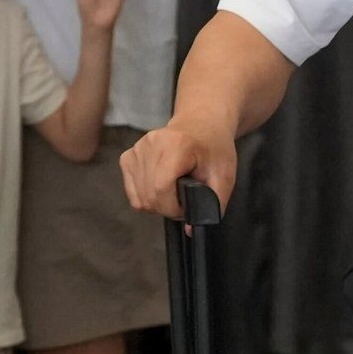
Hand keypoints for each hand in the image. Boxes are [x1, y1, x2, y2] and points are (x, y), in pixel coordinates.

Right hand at [120, 119, 236, 218]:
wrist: (200, 124)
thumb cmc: (214, 149)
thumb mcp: (224, 175)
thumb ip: (213, 203)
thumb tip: (190, 229)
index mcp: (176, 145)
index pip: (162, 188)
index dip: (173, 207)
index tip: (187, 207)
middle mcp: (151, 144)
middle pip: (149, 195)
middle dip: (167, 208)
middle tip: (183, 200)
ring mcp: (137, 149)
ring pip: (139, 197)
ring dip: (157, 203)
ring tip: (174, 192)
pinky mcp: (128, 156)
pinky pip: (132, 191)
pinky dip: (146, 196)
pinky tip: (160, 186)